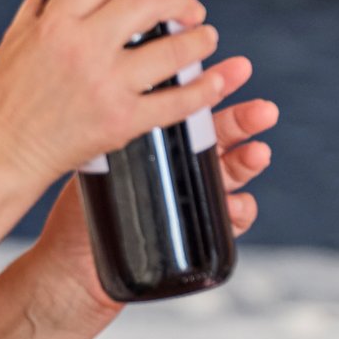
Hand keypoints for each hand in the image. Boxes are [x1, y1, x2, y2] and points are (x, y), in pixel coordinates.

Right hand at [0, 0, 253, 189]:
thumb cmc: (4, 98)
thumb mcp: (16, 38)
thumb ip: (45, 8)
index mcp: (56, 21)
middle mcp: (83, 47)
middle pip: (150, 2)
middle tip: (192, 6)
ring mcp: (106, 85)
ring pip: (174, 49)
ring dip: (200, 39)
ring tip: (206, 37)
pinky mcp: (123, 122)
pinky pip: (178, 101)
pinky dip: (205, 89)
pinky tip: (215, 81)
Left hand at [32, 95, 280, 312]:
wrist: (74, 270)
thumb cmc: (79, 214)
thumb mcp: (95, 163)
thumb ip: (113, 131)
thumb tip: (126, 90)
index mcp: (159, 140)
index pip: (191, 105)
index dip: (216, 85)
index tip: (236, 68)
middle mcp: (180, 165)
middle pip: (221, 135)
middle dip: (246, 120)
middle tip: (264, 111)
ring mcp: (192, 197)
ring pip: (232, 172)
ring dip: (249, 161)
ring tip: (257, 154)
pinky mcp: (199, 232)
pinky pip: (230, 219)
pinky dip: (239, 210)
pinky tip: (236, 207)